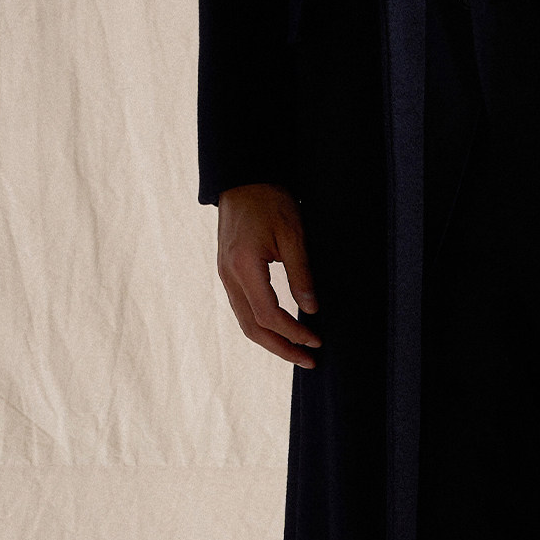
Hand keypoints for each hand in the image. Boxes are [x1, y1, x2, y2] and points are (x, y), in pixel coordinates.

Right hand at [216, 182, 320, 366]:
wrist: (243, 179)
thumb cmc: (270, 200)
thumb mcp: (293, 234)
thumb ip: (301, 274)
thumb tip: (311, 309)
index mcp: (244, 267)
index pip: (268, 315)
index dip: (293, 332)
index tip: (316, 339)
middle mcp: (229, 276)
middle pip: (252, 328)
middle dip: (281, 348)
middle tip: (309, 360)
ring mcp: (224, 275)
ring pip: (245, 321)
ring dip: (271, 340)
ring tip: (296, 351)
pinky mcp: (227, 272)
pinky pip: (242, 308)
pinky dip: (261, 324)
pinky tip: (279, 329)